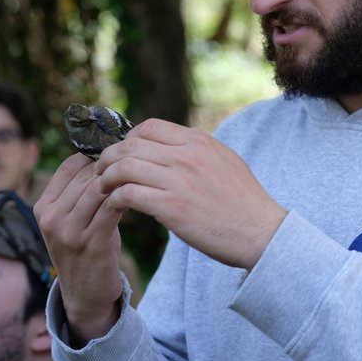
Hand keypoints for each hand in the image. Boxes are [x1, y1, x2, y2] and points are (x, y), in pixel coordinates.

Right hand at [34, 154, 123, 344]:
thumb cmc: (85, 251)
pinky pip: (111, 208)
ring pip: (98, 189)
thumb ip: (80, 193)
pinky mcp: (91, 243)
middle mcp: (51, 218)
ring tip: (138, 176)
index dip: (93, 156)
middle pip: (84, 176)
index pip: (68, 167)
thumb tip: (106, 157)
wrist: (85, 295)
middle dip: (111, 166)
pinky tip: (138, 195)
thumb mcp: (72, 221)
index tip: (116, 153)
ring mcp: (68, 231)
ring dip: (120, 180)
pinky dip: (126, 197)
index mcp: (42, 207)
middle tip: (135, 160)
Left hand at [96, 119, 287, 269]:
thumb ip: (196, 151)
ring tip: (101, 188)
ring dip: (106, 178)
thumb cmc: (243, 202)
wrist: (262, 233)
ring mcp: (179, 180)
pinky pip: (129, 194)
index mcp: (198, 141)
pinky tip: (114, 205)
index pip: (150, 127)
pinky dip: (115, 198)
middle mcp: (187, 155)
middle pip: (131, 146)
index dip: (128, 139)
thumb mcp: (224, 161)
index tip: (120, 154)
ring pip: (124, 167)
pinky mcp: (172, 207)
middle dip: (108, 157)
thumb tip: (168, 148)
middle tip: (99, 171)